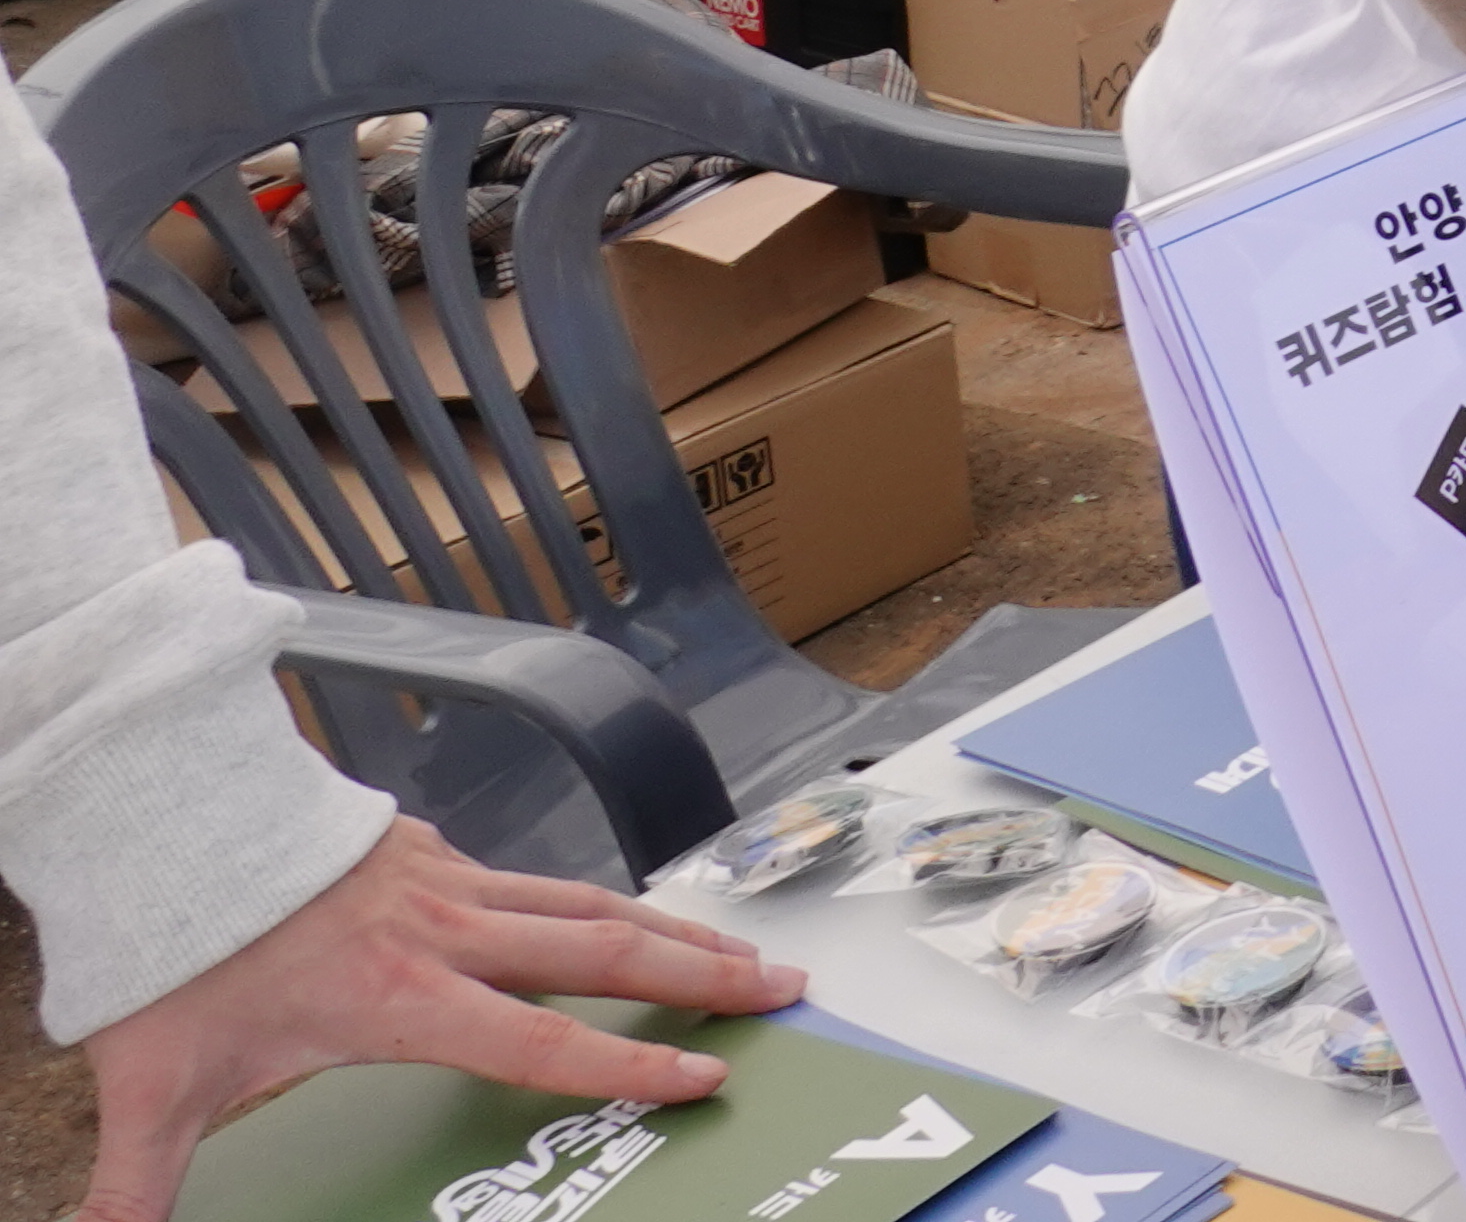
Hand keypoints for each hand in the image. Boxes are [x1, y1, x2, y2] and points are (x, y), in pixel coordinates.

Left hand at [80, 816, 803, 1221]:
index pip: (538, 1042)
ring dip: (676, 932)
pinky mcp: (436, 852)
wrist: (164, 826)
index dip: (625, 1068)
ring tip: (746, 952)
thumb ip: (137, 1183)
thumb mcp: (153, 1086)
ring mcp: (449, 882)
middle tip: (783, 990)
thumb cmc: (173, 958)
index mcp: (399, 997)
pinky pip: (543, 881)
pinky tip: (627, 918)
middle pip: (604, 952)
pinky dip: (605, 902)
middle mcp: (445, 934)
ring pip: (591, 904)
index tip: (702, 1082)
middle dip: (703, 976)